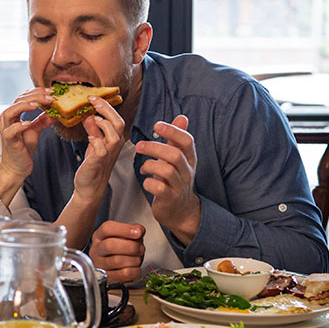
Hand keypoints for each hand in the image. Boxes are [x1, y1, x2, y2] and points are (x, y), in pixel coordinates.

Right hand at [0, 88, 55, 179]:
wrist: (17, 167)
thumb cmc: (23, 149)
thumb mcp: (35, 131)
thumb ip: (42, 120)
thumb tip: (54, 112)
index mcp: (14, 115)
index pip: (23, 97)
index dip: (37, 92)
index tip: (51, 92)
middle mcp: (8, 120)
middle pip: (17, 101)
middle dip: (34, 96)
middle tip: (50, 97)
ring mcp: (6, 129)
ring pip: (10, 112)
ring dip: (24, 106)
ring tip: (37, 105)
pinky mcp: (8, 140)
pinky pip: (11, 130)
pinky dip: (19, 125)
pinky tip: (28, 123)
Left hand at [72, 96, 126, 202]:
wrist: (89, 186)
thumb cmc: (93, 165)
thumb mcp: (94, 143)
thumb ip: (93, 129)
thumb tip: (90, 114)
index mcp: (114, 139)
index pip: (116, 118)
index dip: (106, 106)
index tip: (92, 97)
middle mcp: (114, 146)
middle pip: (118, 123)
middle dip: (106, 109)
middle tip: (92, 101)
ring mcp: (108, 154)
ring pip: (114, 136)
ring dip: (104, 125)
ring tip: (93, 119)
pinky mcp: (99, 162)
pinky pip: (101, 150)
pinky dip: (96, 141)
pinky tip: (89, 138)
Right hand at [89, 220, 145, 282]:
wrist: (117, 267)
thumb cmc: (122, 249)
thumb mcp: (127, 236)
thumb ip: (134, 229)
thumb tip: (139, 230)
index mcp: (99, 236)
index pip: (106, 228)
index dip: (124, 229)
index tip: (138, 232)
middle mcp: (96, 250)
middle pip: (110, 245)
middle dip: (131, 247)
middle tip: (141, 248)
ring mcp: (99, 265)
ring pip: (117, 261)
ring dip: (134, 259)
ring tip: (138, 258)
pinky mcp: (106, 278)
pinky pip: (123, 274)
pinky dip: (134, 271)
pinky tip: (136, 268)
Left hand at [134, 115, 200, 243]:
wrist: (180, 210)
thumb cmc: (175, 180)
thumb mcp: (179, 158)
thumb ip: (177, 139)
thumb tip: (182, 117)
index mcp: (189, 158)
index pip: (187, 141)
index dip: (173, 131)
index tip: (157, 125)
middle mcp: (187, 171)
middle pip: (175, 155)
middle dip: (155, 147)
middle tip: (139, 145)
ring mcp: (180, 186)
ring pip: (167, 171)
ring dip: (150, 165)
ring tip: (142, 166)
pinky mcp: (170, 199)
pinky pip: (159, 188)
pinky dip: (149, 182)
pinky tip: (145, 179)